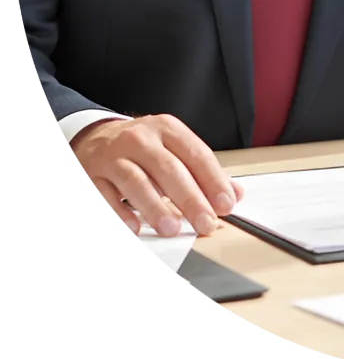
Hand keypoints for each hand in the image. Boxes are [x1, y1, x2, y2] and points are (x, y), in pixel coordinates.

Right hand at [72, 115, 244, 238]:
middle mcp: (141, 138)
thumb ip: (204, 171)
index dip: (213, 181)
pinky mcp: (94, 173)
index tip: (226, 204)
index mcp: (167, 129)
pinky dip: (120, 213)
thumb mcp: (174, 148)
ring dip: (156, 207)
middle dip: (190, 199)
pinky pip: (106, 194)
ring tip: (172, 229)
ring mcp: (114, 155)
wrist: (97, 136)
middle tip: (205, 222)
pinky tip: (135, 228)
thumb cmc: (144, 146)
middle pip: (169, 169)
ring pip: (137, 181)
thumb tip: (234, 194)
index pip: (196, 154)